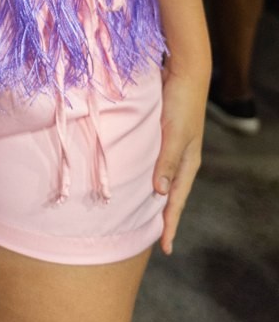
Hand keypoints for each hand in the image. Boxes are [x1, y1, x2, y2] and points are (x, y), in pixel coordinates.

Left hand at [153, 65, 207, 255]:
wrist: (184, 72)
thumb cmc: (180, 102)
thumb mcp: (174, 133)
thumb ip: (167, 161)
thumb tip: (159, 193)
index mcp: (187, 163)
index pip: (176, 201)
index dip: (170, 224)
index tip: (165, 249)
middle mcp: (180, 159)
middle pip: (170, 195)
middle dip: (162, 217)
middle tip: (152, 240)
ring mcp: (170, 148)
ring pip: (160, 180)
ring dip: (151, 198)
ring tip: (140, 216)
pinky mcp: (159, 136)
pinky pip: (152, 164)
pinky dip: (145, 176)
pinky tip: (134, 181)